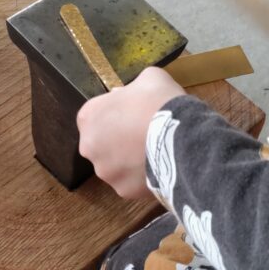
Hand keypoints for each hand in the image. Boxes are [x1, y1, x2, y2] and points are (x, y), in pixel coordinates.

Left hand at [77, 67, 184, 197]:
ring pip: (116, 167)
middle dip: (119, 142)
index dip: (115, 115)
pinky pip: (132, 183)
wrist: (179, 135)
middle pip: (102, 145)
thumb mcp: (149, 79)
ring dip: (130, 162)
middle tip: (144, 136)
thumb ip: (134, 88)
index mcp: (89, 116)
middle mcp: (89, 147)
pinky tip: (159, 167)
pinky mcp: (123, 190)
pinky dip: (143, 178)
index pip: (95, 116)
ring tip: (155, 153)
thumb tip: (130, 97)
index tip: (133, 115)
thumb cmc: (159, 101)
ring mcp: (105, 171)